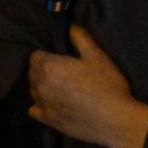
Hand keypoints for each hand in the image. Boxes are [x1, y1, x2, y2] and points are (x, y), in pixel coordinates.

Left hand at [27, 25, 147, 147]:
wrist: (114, 120)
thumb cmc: (106, 85)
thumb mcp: (97, 56)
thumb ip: (81, 39)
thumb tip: (71, 27)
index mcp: (49, 67)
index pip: (35, 56)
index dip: (48, 56)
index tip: (61, 59)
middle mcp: (40, 85)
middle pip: (32, 73)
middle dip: (43, 70)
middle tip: (63, 73)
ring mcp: (42, 104)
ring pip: (33, 91)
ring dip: (42, 87)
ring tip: (60, 89)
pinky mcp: (48, 121)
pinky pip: (34, 110)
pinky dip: (41, 106)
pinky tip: (54, 104)